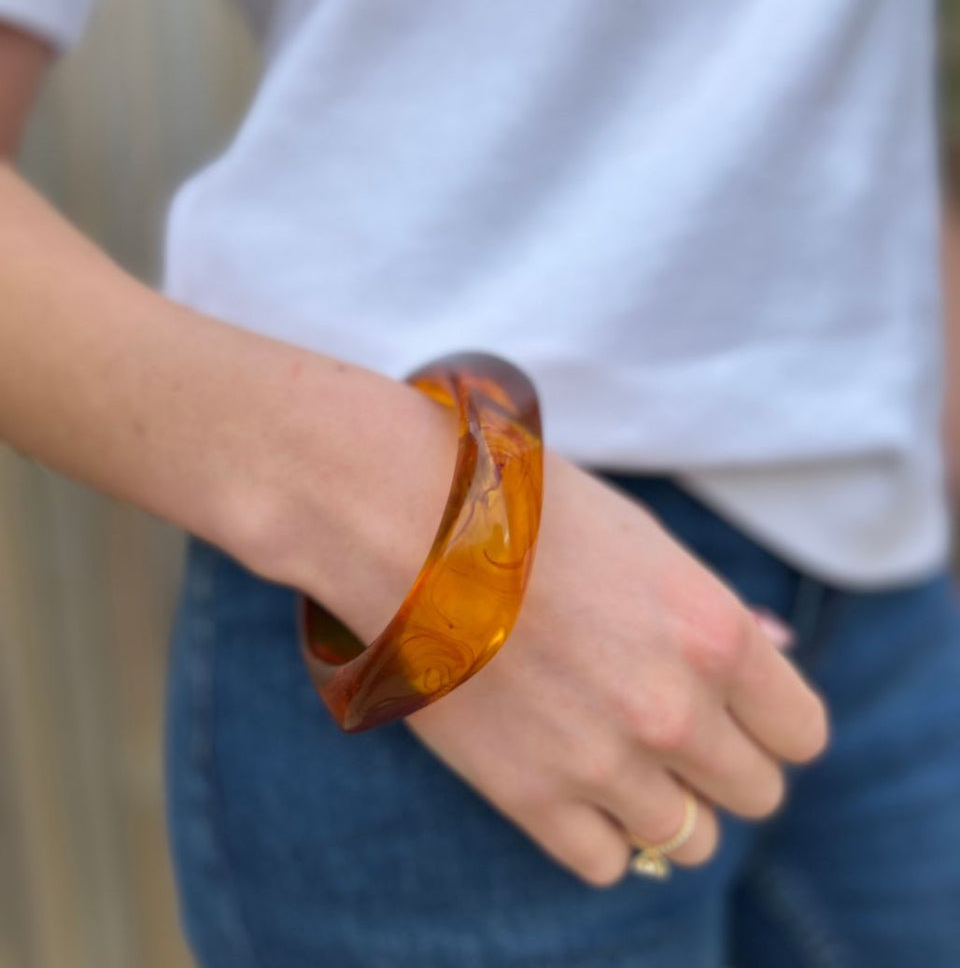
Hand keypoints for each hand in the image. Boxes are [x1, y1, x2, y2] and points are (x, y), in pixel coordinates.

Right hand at [400, 449, 828, 886]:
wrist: (408, 526)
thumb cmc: (531, 515)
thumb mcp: (646, 546)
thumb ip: (717, 613)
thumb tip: (778, 651)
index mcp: (715, 637)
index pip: (801, 733)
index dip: (771, 723)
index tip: (738, 712)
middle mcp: (675, 713)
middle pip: (756, 793)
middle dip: (723, 765)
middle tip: (674, 730)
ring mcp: (604, 765)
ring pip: (688, 840)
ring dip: (666, 803)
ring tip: (619, 754)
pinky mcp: (531, 800)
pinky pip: (608, 864)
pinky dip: (601, 832)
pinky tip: (573, 780)